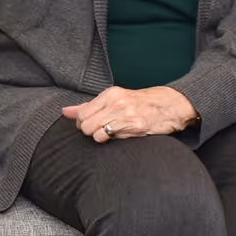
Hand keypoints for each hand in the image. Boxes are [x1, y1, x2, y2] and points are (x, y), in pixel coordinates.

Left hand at [64, 86, 198, 141]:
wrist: (171, 105)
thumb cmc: (141, 103)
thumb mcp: (115, 99)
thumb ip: (89, 106)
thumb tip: (65, 111)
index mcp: (110, 94)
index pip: (82, 113)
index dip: (82, 123)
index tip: (91, 124)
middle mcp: (116, 103)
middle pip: (85, 125)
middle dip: (89, 131)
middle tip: (101, 130)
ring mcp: (126, 115)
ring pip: (95, 134)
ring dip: (100, 137)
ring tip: (112, 133)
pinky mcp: (136, 128)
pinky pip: (111, 139)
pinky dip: (112, 140)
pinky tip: (121, 136)